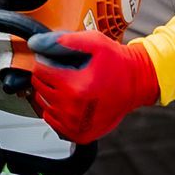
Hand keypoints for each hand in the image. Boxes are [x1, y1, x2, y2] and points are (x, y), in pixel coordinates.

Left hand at [27, 31, 158, 143]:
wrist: (138, 83)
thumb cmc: (118, 63)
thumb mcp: (93, 42)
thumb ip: (62, 41)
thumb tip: (37, 44)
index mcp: (75, 87)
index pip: (40, 71)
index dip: (47, 61)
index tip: (57, 60)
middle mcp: (73, 109)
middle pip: (40, 87)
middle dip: (48, 76)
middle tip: (66, 72)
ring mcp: (75, 124)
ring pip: (43, 104)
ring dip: (51, 93)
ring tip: (70, 85)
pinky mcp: (78, 134)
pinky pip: (51, 120)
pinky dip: (56, 110)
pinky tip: (71, 100)